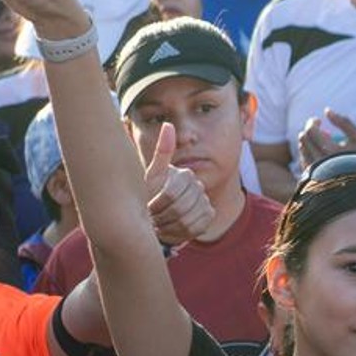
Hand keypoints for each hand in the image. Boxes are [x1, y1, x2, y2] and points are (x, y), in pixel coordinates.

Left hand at [143, 122, 216, 245]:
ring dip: (170, 226)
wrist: (154, 216)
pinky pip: (198, 226)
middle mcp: (198, 185)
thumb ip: (161, 152)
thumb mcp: (151, 176)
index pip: (173, 192)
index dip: (158, 203)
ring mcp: (205, 200)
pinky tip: (171, 229)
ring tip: (159, 225)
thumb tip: (168, 124)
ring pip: (189, 219)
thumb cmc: (148, 195)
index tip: (147, 207)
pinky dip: (182, 232)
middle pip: (181, 207)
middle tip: (152, 219)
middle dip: (163, 216)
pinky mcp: (208, 215)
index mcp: (184, 174)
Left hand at [297, 108, 355, 166]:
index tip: (318, 120)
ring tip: (321, 140)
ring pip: (302, 148)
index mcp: (330, 151)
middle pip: (304, 138)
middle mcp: (319, 162)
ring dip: (308, 140)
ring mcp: (314, 171)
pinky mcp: (311, 178)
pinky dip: (308, 152)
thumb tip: (327, 110)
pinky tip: (318, 151)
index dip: (312, 122)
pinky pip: (303, 159)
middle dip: (309, 129)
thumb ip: (344, 122)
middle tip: (318, 128)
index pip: (311, 131)